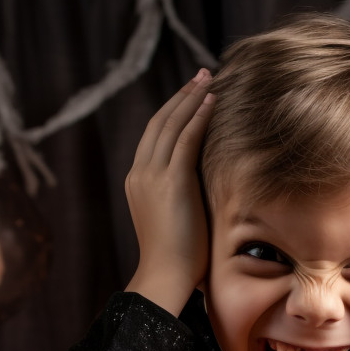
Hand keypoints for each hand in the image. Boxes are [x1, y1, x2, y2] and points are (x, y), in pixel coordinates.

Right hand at [124, 69, 214, 314]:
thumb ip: (180, 196)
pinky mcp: (171, 181)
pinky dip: (198, 117)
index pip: (154, 136)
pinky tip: (211, 102)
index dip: (172, 112)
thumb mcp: (173, 218)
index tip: (190, 95)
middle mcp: (140, 173)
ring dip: (191, 98)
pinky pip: (185, 139)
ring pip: (171, 125)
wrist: (166, 275)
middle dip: (181, 96)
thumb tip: (202, 188)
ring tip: (208, 79)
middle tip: (201, 75)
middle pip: (159, 123)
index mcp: (137, 181)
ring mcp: (152, 176)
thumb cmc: (177, 258)